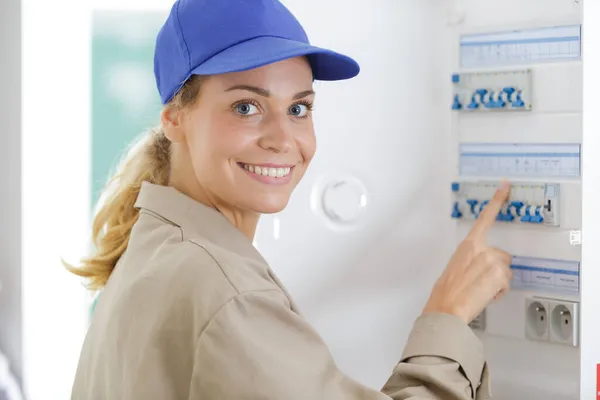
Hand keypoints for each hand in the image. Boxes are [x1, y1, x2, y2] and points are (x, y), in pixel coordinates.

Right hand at [423, 181, 512, 323]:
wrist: (446, 308)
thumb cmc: (446, 293)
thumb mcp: (455, 268)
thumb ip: (471, 260)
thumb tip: (481, 267)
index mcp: (467, 245)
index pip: (484, 218)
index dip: (497, 200)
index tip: (506, 185)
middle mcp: (480, 248)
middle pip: (503, 255)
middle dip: (497, 269)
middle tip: (480, 282)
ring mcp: (491, 260)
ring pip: (506, 271)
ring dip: (498, 282)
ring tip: (480, 290)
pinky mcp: (499, 273)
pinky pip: (506, 283)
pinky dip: (499, 292)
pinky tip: (485, 295)